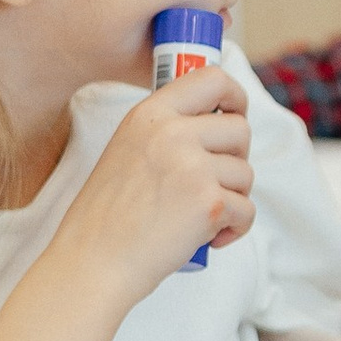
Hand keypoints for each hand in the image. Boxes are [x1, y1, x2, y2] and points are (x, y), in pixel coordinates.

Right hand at [63, 69, 254, 302]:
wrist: (92, 262)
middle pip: (240, 129)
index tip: (235, 114)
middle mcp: (172, 133)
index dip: (235, 95)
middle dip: (236, 159)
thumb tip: (218, 124)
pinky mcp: (210, 202)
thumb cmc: (106, 218)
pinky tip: (209, 238)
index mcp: (150, 115)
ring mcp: (193, 166)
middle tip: (213, 183)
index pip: (211, 78)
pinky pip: (247, 210)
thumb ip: (165, 133)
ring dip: (234, 198)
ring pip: (246, 174)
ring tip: (201, 217)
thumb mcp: (126, 151)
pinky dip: (235, 229)